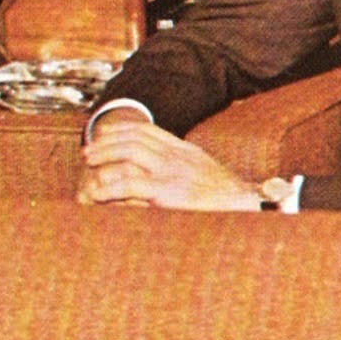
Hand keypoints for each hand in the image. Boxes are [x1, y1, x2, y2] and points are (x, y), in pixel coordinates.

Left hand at [78, 116, 260, 209]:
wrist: (252, 209)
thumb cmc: (232, 202)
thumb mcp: (207, 179)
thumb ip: (186, 173)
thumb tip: (163, 179)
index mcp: (186, 151)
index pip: (148, 130)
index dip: (122, 130)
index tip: (104, 134)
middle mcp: (178, 156)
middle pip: (134, 138)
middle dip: (107, 142)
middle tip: (88, 153)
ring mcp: (174, 172)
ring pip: (129, 153)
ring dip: (105, 156)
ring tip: (88, 166)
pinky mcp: (169, 192)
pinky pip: (130, 182)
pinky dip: (109, 185)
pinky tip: (97, 192)